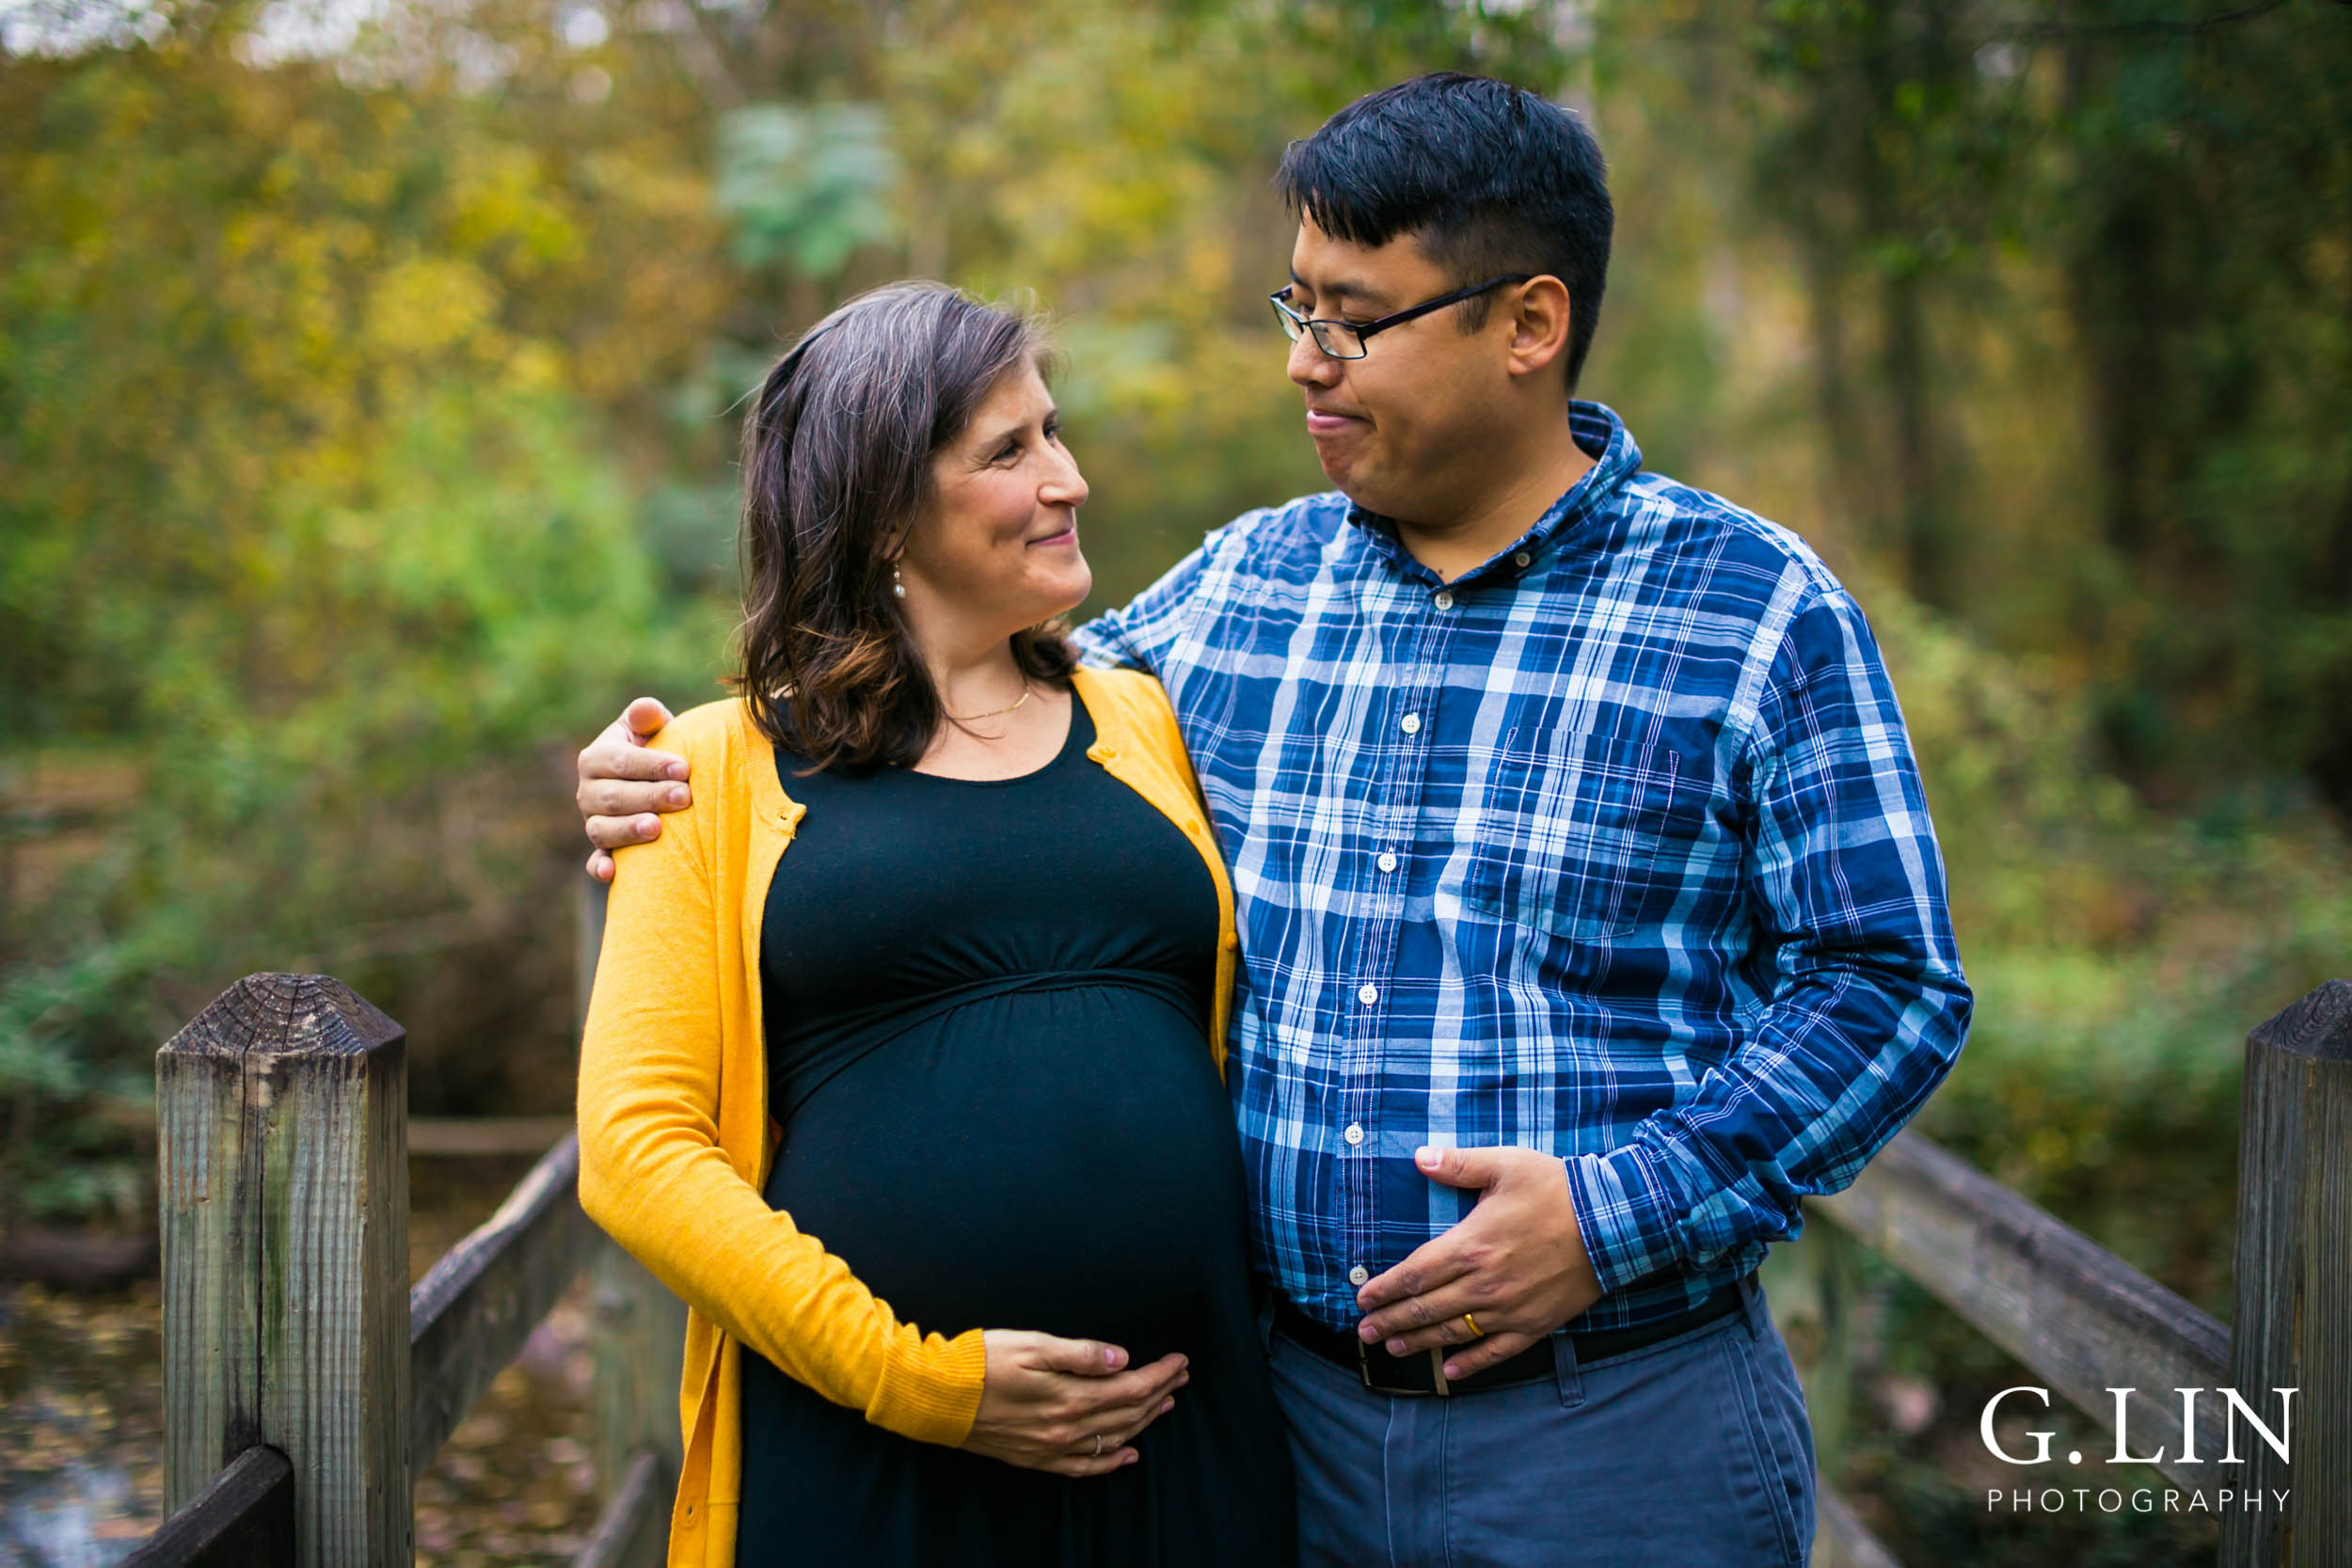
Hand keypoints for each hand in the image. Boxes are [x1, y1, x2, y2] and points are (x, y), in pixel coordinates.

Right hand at [576, 697, 686, 880]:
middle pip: (613, 797)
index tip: (684, 769)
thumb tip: (644, 709)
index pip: (619, 761)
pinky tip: (611, 873)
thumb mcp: (653, 729)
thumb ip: (648, 717)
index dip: (651, 764)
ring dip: (627, 831)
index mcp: (596, 757)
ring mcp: (593, 822)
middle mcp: (588, 791)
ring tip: (657, 828)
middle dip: (650, 797)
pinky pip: (595, 862)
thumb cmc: (658, 749)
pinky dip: (599, 868)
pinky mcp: (602, 849)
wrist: (660, 782)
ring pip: (601, 829)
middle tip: (685, 797)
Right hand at [959, 1331, 1187, 1476]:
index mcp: (1069, 1397)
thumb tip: (1123, 1359)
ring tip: (1165, 1404)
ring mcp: (1050, 1448)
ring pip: (1112, 1440)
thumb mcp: (1032, 1344)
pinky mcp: (1035, 1458)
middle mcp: (1065, 1429)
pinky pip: (1084, 1467)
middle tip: (1180, 1376)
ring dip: (1143, 1422)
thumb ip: (1081, 1354)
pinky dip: (1111, 1462)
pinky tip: (1129, 1455)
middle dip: (1159, 1393)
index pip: (1131, 1388)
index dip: (1160, 1374)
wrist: (934, 1397)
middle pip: (1128, 1414)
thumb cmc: (980, 1362)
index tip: (1181, 1360)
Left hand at [1353, 1145, 1603, 1379]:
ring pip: (1453, 1333)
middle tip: (1366, 1331)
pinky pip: (1495, 1351)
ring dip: (1419, 1342)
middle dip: (1391, 1321)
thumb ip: (1458, 1165)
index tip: (1363, 1298)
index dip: (1385, 1288)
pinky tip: (1449, 1371)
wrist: (1612, 1223)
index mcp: (1470, 1245)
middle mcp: (1483, 1284)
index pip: (1414, 1273)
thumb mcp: (1505, 1165)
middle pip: (1425, 1308)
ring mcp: (1508, 1309)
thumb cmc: (1557, 1190)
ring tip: (1393, 1348)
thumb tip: (1418, 1158)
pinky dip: (1469, 1364)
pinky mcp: (1534, 1325)